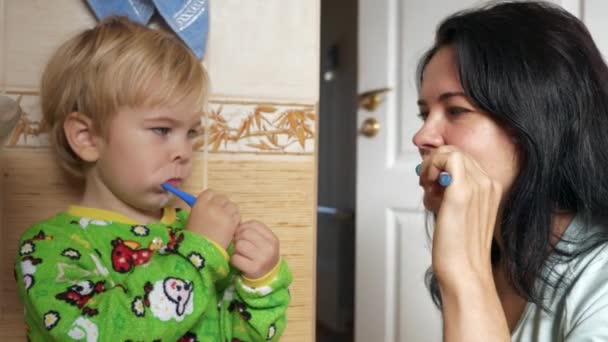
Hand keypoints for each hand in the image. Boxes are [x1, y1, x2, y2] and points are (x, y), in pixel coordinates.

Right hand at [186, 190, 239, 248]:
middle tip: (220, 215)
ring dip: (230, 212)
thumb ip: (203, 209)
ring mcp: (223, 213)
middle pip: (222, 198)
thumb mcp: (194, 219)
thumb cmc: (194, 238)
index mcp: (200, 204)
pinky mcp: (232, 222)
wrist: (201, 251)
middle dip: (223, 205)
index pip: (210, 193)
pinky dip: (236, 219)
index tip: (213, 205)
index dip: (212, 199)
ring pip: (232, 205)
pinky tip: (231, 226)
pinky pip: (238, 215)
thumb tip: (211, 205)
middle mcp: (212, 206)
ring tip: (226, 222)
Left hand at [230, 220, 279, 278]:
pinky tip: (239, 262)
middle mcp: (269, 248)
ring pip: (239, 245)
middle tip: (239, 244)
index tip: (241, 233)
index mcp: (272, 239)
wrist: (268, 278)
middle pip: (245, 233)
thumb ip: (254, 232)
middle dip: (238, 237)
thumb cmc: (262, 256)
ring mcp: (262, 258)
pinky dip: (234, 260)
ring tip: (240, 254)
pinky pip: (236, 258)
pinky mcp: (253, 269)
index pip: (254, 224)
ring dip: (236, 249)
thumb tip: (236, 225)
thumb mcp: (265, 243)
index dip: (243, 227)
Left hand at [418, 146, 501, 287]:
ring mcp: (478, 186)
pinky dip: (430, 166)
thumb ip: (451, 192)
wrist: (464, 270)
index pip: (464, 159)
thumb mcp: (458, 211)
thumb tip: (435, 176)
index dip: (442, 166)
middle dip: (435, 164)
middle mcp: (488, 184)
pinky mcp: (461, 192)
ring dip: (431, 166)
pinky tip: (428, 186)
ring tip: (428, 190)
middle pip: (456, 152)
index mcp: (492, 188)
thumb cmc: (458, 247)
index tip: (431, 183)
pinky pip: (446, 157)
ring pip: (450, 152)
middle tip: (426, 185)